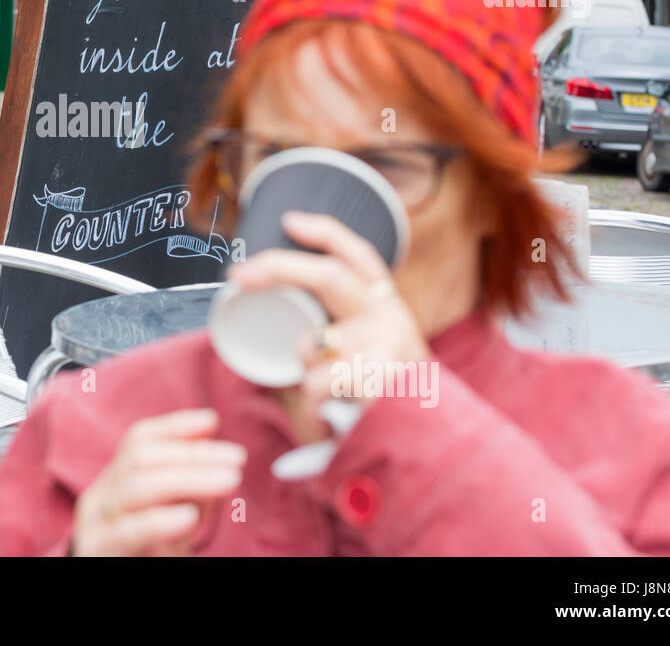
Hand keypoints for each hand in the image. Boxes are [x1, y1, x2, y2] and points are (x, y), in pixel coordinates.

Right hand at [71, 409, 244, 555]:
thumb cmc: (147, 554)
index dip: (177, 426)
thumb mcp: (171, 519)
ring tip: (228, 481)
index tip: (214, 421)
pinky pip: (127, 532)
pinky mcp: (99, 550)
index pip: (139, 439)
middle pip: (140, 458)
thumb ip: (190, 491)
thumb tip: (220, 461)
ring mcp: (94, 524)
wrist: (119, 584)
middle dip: (193, 454)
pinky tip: (189, 516)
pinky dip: (159, 521)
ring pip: (135, 488)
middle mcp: (98, 498)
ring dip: (188, 479)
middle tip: (236, 458)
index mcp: (114, 481)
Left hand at [227, 211, 428, 445]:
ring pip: (310, 346)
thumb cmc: (382, 401)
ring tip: (321, 411)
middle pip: (328, 276)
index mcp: (386, 307)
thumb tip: (268, 313)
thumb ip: (328, 335)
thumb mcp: (365, 356)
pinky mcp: (380, 382)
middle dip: (278, 267)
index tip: (289, 220)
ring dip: (303, 383)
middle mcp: (391, 318)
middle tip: (238, 274)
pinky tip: (329, 428)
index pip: (360, 256)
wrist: (430, 449)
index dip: (325, 232)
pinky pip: (318, 388)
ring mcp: (388, 348)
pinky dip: (313, 413)